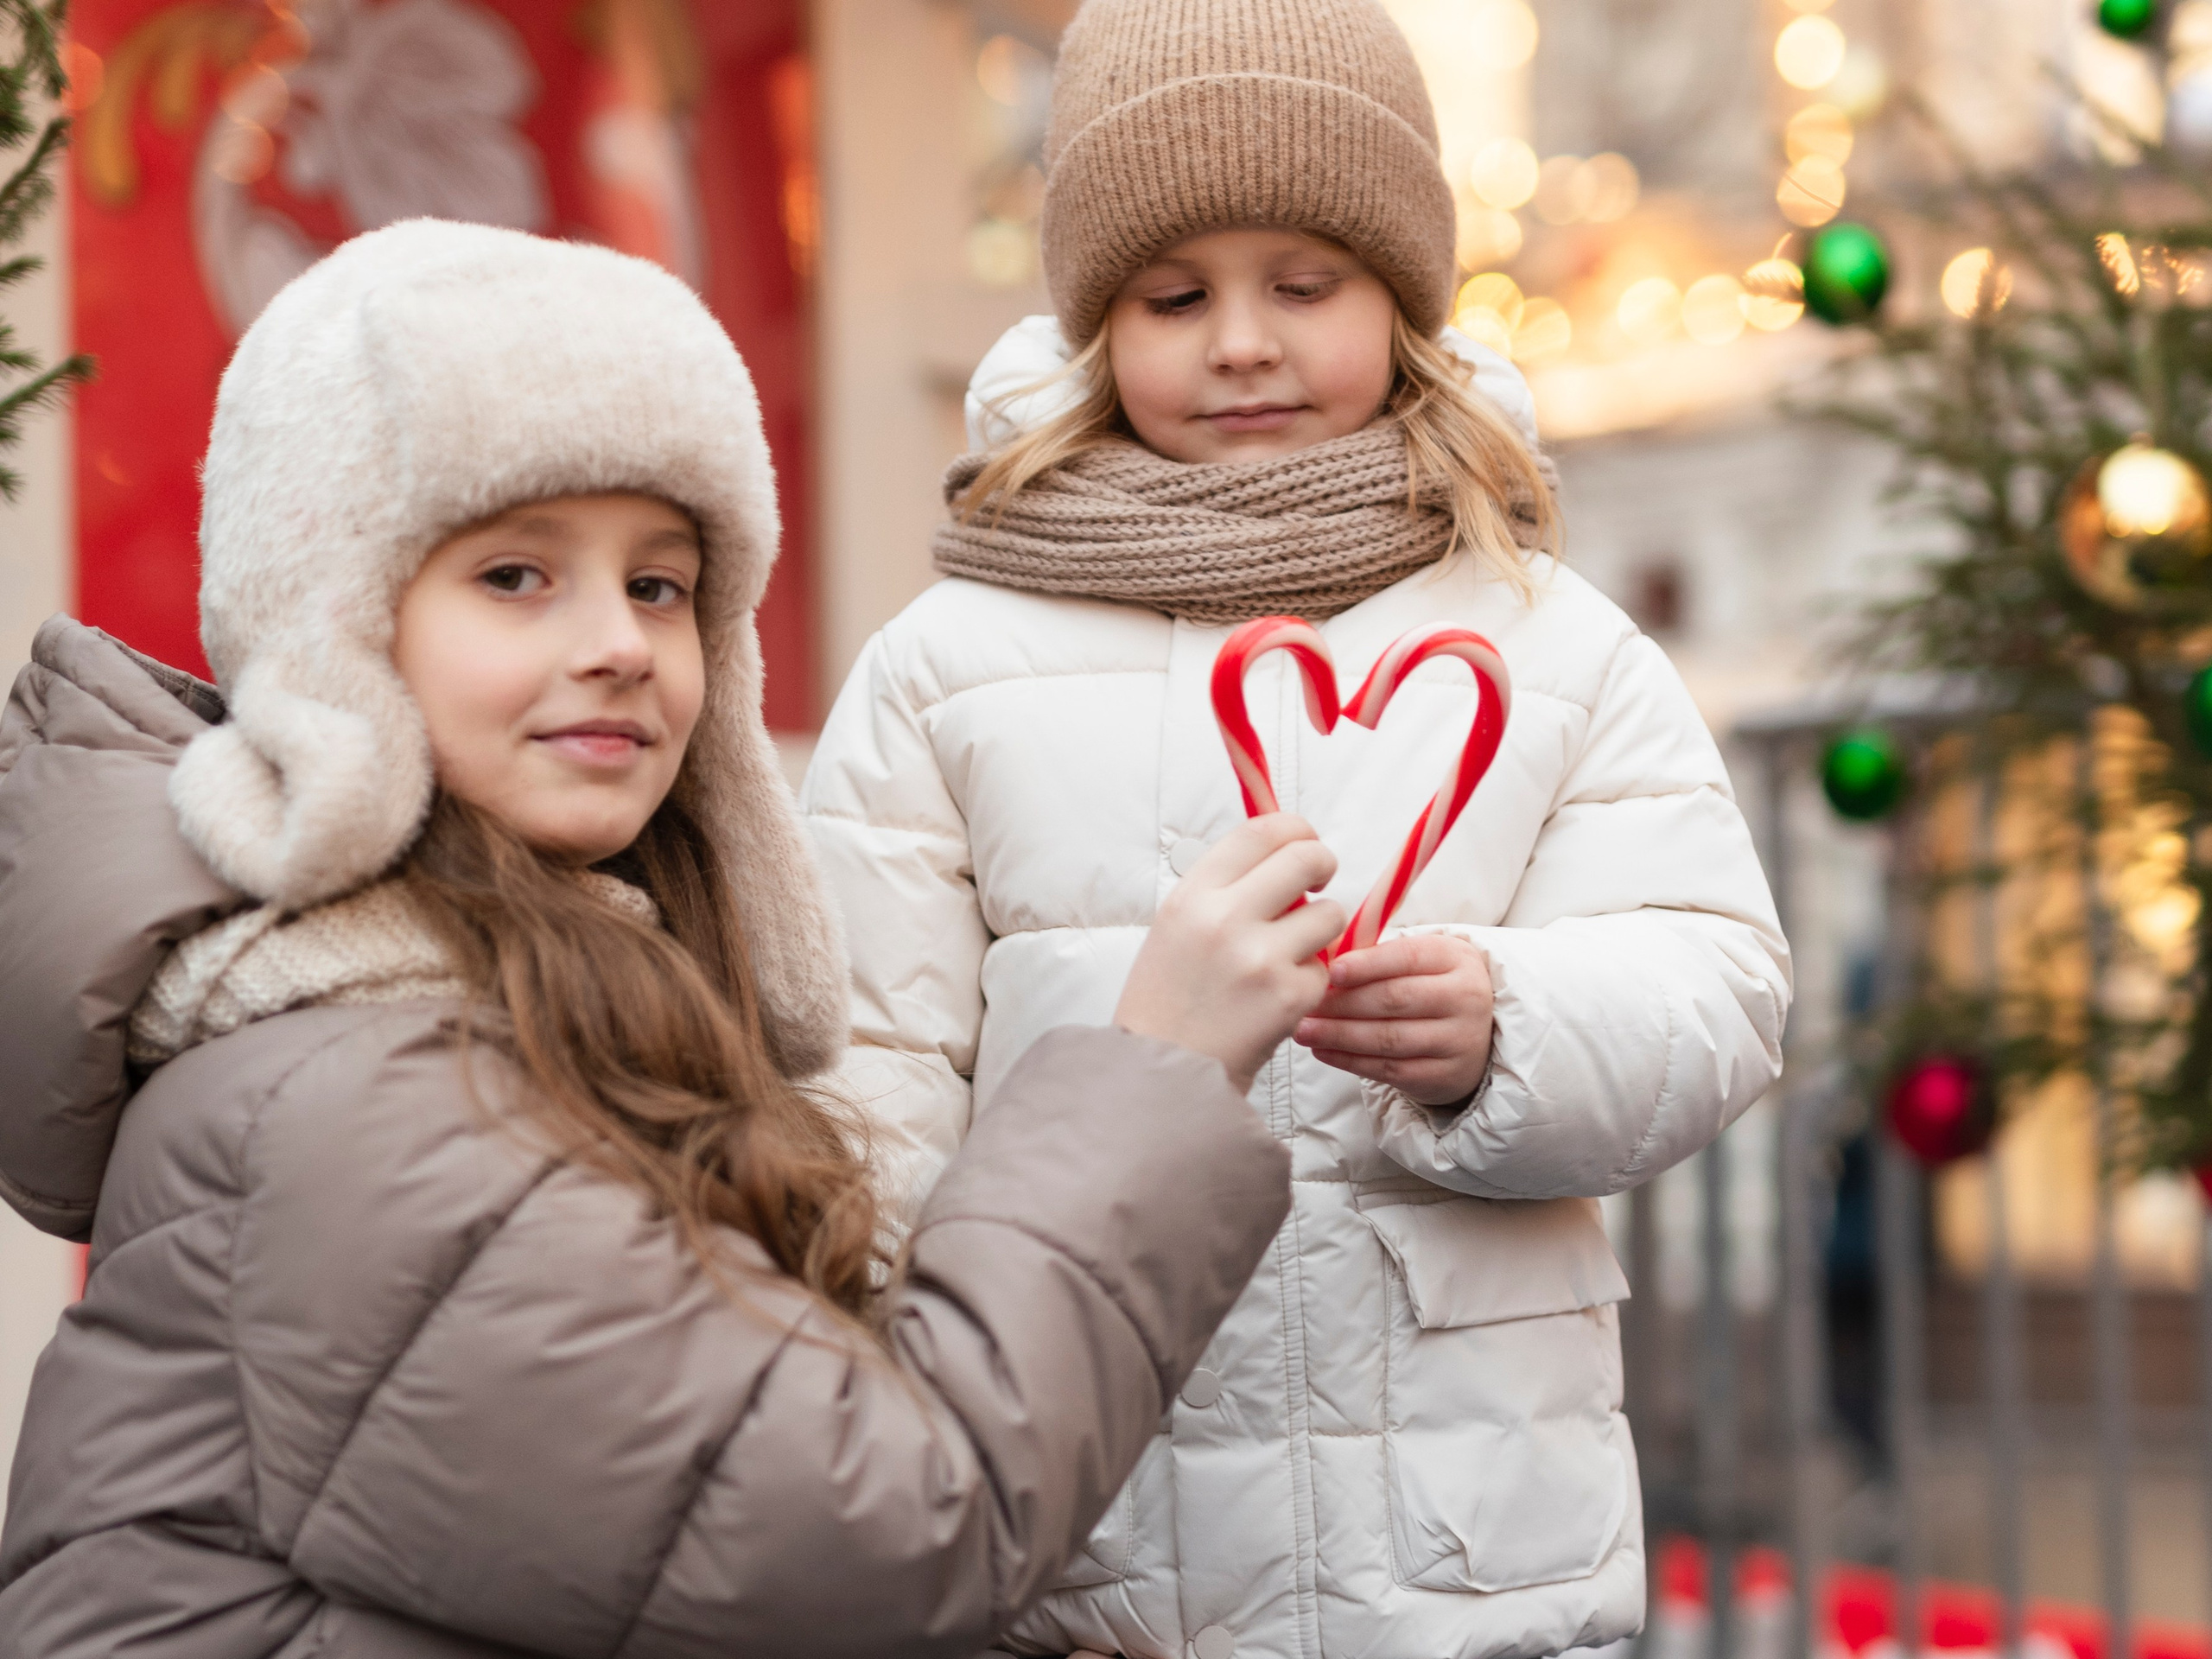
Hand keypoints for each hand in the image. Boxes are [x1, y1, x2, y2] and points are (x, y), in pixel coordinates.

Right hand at [1115, 815, 1344, 1091]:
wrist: (1161, 1074)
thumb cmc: (1166, 1001)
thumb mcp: (1176, 926)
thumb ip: (1223, 889)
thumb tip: (1279, 853)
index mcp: (1193, 896)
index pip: (1261, 831)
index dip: (1295, 829)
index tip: (1304, 841)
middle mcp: (1225, 919)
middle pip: (1306, 857)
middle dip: (1323, 863)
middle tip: (1318, 880)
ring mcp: (1261, 958)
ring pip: (1329, 912)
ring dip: (1319, 928)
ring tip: (1288, 951)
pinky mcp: (1290, 997)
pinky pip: (1326, 968)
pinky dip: (1310, 979)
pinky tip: (1278, 995)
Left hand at [1293, 933, 1493, 1106]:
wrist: (1476, 1034)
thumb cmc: (1430, 986)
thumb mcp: (1417, 960)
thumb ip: (1374, 954)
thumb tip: (1321, 952)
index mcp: (1454, 958)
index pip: (1407, 957)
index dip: (1366, 965)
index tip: (1331, 971)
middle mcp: (1464, 997)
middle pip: (1394, 999)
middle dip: (1343, 1003)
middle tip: (1306, 1004)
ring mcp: (1458, 1039)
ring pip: (1388, 1038)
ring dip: (1339, 1035)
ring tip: (1304, 1030)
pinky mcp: (1444, 1075)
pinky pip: (1389, 1069)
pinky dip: (1350, 1061)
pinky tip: (1323, 1051)